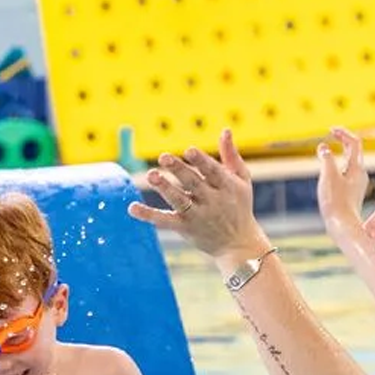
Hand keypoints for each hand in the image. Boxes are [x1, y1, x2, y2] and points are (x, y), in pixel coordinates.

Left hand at [128, 128, 268, 261]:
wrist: (238, 244)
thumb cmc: (239, 206)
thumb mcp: (241, 180)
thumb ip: (230, 155)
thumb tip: (225, 129)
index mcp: (226, 186)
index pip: (212, 171)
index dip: (201, 161)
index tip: (189, 150)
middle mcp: (212, 200)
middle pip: (193, 183)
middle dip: (179, 170)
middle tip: (163, 157)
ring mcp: (198, 215)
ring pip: (180, 201)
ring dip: (165, 188)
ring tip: (151, 175)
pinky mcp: (185, 228)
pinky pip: (165, 221)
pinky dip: (148, 215)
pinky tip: (133, 208)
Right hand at [316, 126, 371, 241]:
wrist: (342, 226)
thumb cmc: (336, 202)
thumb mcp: (328, 176)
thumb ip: (326, 159)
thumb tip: (323, 147)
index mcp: (357, 168)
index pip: (354, 143)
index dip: (344, 133)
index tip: (331, 129)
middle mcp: (360, 174)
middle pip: (354, 151)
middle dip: (343, 141)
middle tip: (332, 134)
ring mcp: (357, 184)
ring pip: (350, 163)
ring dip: (340, 153)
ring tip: (326, 152)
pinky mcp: (351, 193)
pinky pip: (347, 173)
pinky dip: (338, 166)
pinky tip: (329, 171)